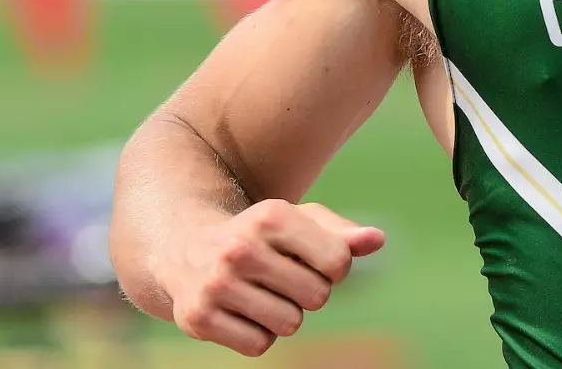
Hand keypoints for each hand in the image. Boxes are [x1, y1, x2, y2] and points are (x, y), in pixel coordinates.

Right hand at [157, 200, 385, 356]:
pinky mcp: (199, 318)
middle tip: (282, 278)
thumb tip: (377, 240)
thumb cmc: (259, 236)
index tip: (313, 259)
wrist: (184, 248)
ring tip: (261, 293)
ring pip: (290, 324)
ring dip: (284, 315)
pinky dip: (258, 334)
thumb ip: (341, 234)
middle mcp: (241, 247)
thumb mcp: (297, 223)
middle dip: (309, 292)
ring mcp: (217, 284)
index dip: (334, 267)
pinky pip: (259, 345)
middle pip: (317, 296)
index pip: (338, 261)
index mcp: (271, 216)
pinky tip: (241, 310)